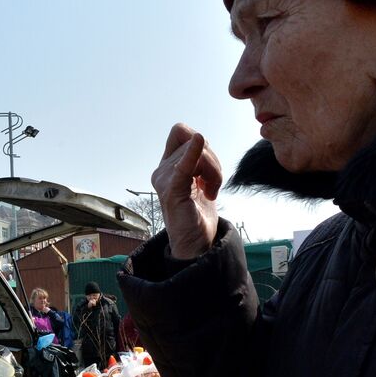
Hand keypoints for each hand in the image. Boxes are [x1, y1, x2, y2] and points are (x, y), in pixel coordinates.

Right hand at [151, 122, 221, 259]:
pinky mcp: (172, 192)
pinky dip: (192, 153)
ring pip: (197, 153)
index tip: (207, 168)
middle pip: (192, 139)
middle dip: (211, 159)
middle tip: (213, 184)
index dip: (199, 143)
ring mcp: (164, 181)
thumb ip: (199, 159)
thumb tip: (200, 139)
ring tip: (210, 192)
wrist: (197, 243)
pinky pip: (183, 166)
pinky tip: (199, 141)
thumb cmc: (198, 213)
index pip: (180, 132)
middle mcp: (162, 171)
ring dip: (214, 172)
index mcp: (167, 166)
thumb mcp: (201, 179)